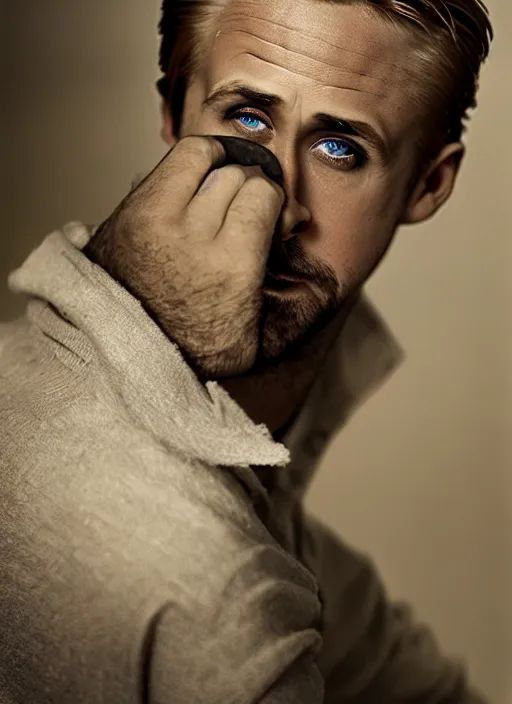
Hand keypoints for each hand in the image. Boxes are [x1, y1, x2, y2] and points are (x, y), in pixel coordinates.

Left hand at [90, 135, 284, 378]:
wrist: (125, 351)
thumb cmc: (190, 348)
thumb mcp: (252, 344)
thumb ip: (292, 306)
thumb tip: (316, 254)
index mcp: (230, 267)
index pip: (263, 196)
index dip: (277, 201)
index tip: (278, 216)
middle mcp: (192, 235)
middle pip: (237, 175)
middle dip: (254, 186)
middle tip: (253, 208)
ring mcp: (155, 218)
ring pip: (203, 155)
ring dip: (223, 167)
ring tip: (226, 187)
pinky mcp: (129, 211)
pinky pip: (169, 161)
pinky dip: (191, 163)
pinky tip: (199, 181)